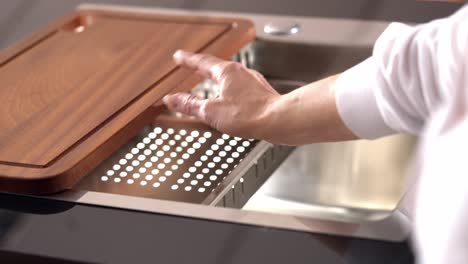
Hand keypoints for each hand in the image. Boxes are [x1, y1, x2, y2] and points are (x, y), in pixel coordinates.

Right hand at [163, 50, 356, 144]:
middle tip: (192, 66)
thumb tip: (172, 100)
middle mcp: (241, 73)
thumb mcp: (211, 112)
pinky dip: (230, 90)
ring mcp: (253, 83)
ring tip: (210, 83)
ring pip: (230, 77)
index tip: (179, 56)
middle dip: (202, 68)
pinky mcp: (261, 94)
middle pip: (217, 67)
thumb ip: (190, 105)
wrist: (280, 121)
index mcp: (226, 72)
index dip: (188, 60)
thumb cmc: (250, 115)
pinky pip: (240, 88)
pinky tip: (232, 101)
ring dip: (217, 79)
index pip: (202, 62)